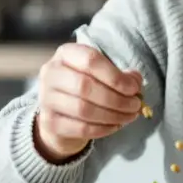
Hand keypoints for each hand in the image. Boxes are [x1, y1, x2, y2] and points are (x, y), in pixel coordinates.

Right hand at [33, 43, 144, 162]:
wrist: (60, 112)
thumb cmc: (85, 87)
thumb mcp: (100, 73)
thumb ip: (119, 75)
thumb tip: (135, 81)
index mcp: (66, 54)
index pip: (90, 60)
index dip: (115, 76)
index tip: (134, 88)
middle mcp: (51, 73)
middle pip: (85, 86)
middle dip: (116, 98)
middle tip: (135, 105)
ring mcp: (47, 99)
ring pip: (84, 109)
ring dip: (113, 115)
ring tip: (129, 116)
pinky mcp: (50, 122)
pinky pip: (81, 128)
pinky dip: (103, 128)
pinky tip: (116, 125)